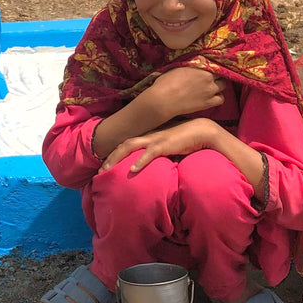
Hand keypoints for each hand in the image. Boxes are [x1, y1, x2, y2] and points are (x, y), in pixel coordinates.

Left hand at [99, 118, 222, 173]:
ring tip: (108, 170)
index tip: (105, 165)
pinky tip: (133, 170)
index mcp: (149, 136)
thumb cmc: (186, 139)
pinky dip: (141, 161)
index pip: (127, 143)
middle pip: (124, 144)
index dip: (114, 153)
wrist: (202, 131)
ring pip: (130, 146)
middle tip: (100, 171)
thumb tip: (151, 167)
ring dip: (117, 158)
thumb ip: (158, 153)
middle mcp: (149, 135)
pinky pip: (150, 153)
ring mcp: (156, 139)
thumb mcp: (168, 146)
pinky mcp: (165, 144)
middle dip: (110, 157)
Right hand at [146, 66, 226, 120]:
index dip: (210, 66)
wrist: (164, 100)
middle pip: (220, 73)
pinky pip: (221, 99)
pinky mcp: (209, 102)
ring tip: (210, 88)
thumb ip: (189, 65)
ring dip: (219, 86)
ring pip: (223, 85)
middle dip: (216, 75)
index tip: (208, 69)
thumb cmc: (165, 82)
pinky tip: (212, 97)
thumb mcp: (177, 67)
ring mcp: (210, 89)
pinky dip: (218, 98)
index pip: (212, 62)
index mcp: (200, 65)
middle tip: (208, 79)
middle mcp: (208, 76)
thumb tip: (193, 65)